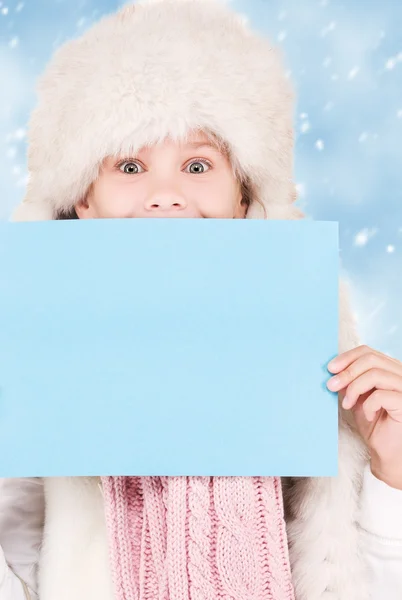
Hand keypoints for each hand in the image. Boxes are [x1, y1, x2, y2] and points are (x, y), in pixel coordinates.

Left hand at [326, 345, 401, 489]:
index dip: (347, 357)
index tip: (330, 368)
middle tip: (331, 386)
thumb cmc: (375, 425)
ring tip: (346, 404)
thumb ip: (350, 381)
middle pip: (371, 359)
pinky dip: (368, 404)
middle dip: (346, 372)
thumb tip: (332, 368)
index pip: (369, 352)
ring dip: (354, 388)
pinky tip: (367, 415)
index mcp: (390, 370)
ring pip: (375, 374)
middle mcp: (401, 375)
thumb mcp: (358, 397)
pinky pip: (381, 395)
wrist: (387, 453)